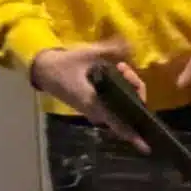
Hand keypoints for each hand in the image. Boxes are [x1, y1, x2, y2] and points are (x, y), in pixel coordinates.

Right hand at [30, 39, 148, 151]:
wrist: (45, 70)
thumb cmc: (64, 65)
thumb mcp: (86, 54)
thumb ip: (109, 49)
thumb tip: (129, 44)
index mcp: (94, 104)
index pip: (118, 123)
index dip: (133, 135)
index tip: (146, 146)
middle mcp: (97, 112)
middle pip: (128, 109)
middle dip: (135, 87)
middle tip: (122, 67)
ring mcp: (96, 110)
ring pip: (123, 104)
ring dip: (128, 86)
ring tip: (120, 66)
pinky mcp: (95, 105)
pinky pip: (116, 102)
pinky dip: (122, 89)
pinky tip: (119, 71)